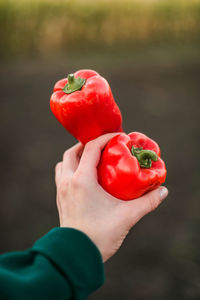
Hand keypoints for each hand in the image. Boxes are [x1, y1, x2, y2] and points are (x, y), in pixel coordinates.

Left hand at [55, 133, 167, 261]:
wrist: (77, 255)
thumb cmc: (100, 235)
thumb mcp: (127, 216)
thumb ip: (147, 202)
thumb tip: (162, 191)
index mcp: (82, 180)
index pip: (91, 148)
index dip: (105, 138)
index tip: (119, 137)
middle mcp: (68, 181)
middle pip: (72, 152)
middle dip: (88, 145)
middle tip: (104, 147)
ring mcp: (61, 190)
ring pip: (64, 163)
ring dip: (76, 157)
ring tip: (92, 160)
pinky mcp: (60, 200)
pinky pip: (62, 175)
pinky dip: (71, 169)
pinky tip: (85, 178)